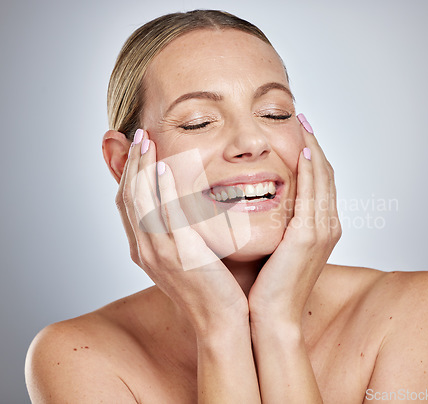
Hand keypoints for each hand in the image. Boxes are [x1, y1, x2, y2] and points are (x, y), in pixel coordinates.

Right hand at [115, 129, 247, 334]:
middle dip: (131, 164)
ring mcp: (157, 252)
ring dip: (142, 167)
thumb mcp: (191, 256)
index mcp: (145, 250)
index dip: (130, 174)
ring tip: (146, 141)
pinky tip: (165, 165)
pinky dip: (160, 187)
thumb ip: (182, 230)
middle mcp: (144, 249)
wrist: (221, 322)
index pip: (129, 204)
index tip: (139, 150)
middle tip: (138, 137)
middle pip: (129, 197)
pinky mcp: (176, 253)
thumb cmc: (213, 289)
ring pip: (140, 200)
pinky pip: (162, 212)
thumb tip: (187, 206)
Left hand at [248, 114, 341, 325]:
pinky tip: (302, 149)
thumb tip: (255, 202)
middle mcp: (327, 225)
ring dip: (313, 147)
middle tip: (303, 118)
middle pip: (325, 174)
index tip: (300, 131)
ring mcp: (322, 230)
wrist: (271, 318)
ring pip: (323, 178)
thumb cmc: (267, 286)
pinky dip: (310, 169)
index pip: (319, 182)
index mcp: (319, 228)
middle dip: (315, 144)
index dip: (312, 155)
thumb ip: (273, 223)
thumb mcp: (273, 247)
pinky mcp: (310, 236)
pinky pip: (313, 193)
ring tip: (302, 123)